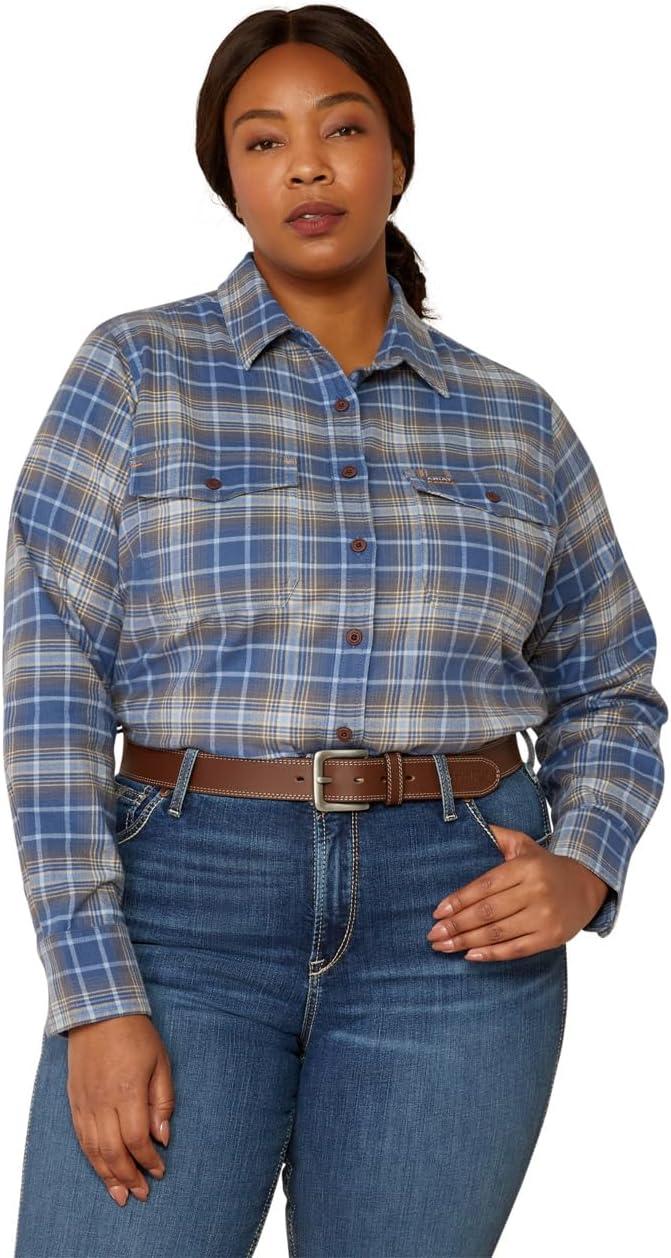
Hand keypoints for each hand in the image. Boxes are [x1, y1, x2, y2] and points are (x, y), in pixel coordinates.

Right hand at [67, 1013, 173, 1206]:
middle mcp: (103, 1101)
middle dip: (128, 1177)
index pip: (137, 1139)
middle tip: (142, 1194)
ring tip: (120, 1195)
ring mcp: (85, 1102)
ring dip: (107, 1176)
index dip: (148, 1160)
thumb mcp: (161, 1062)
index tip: (160, 1171)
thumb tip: (162, 1137)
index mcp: (128, 1091)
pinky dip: (92, 1158)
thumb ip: (162, 1102)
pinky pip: (81, 1137)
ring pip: (94, 1150)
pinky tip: (101, 1170)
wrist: (99, 1012)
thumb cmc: (136, 1035)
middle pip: (114, 1152)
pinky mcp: (75, 1101)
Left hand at [426, 823, 609, 960]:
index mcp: (526, 867)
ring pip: (498, 932)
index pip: (485, 886)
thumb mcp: (524, 845)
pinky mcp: (551, 937)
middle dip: (457, 925)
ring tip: (443, 946)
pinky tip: (471, 956)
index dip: (459, 900)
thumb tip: (470, 825)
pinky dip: (492, 954)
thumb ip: (497, 836)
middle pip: (488, 912)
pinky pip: (517, 949)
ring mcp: (545, 916)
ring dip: (466, 941)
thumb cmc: (546, 866)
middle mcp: (536, 891)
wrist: (587, 886)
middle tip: (433, 934)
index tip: (437, 912)